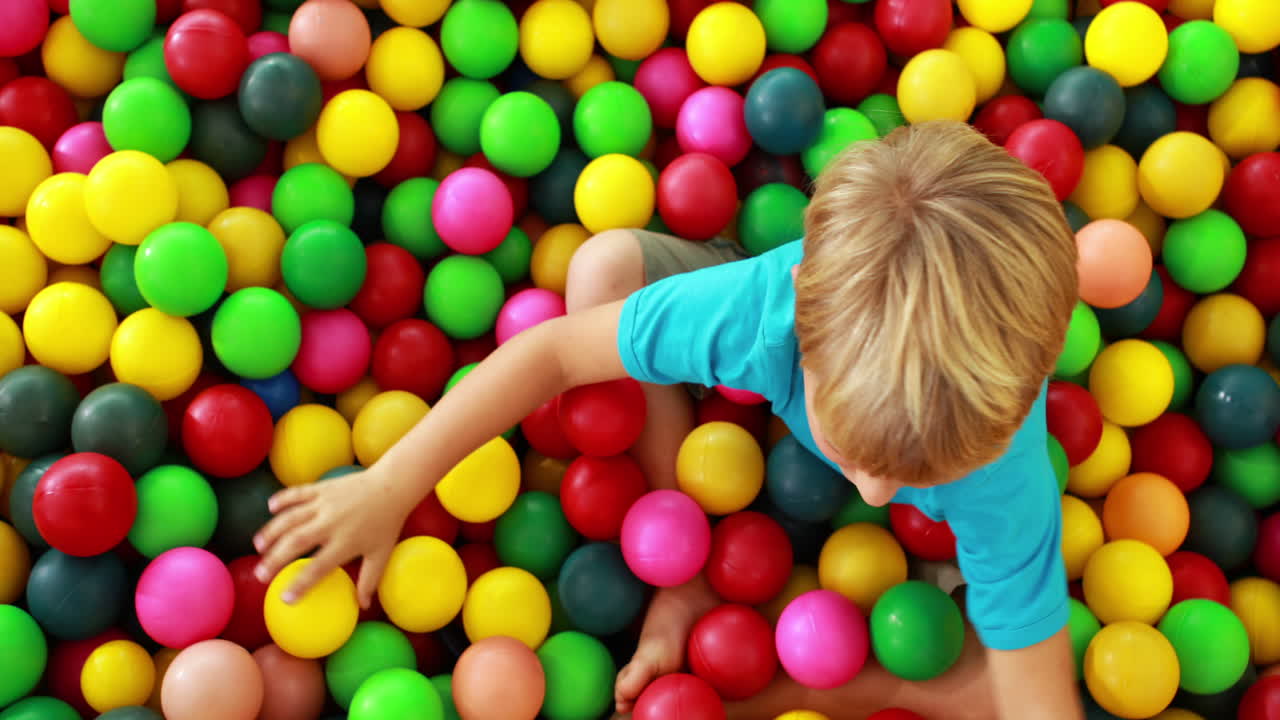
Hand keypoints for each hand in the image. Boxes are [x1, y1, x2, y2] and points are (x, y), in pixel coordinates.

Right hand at [253, 468, 412, 607]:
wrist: (393, 486)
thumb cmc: (387, 523)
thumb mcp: (381, 554)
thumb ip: (369, 580)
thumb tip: (361, 605)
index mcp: (346, 542)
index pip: (319, 567)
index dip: (301, 583)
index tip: (285, 598)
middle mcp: (331, 523)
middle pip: (296, 542)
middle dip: (275, 559)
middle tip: (261, 575)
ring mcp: (324, 504)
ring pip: (290, 518)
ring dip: (271, 532)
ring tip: (257, 547)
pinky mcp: (322, 488)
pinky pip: (298, 493)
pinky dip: (282, 499)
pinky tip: (270, 508)